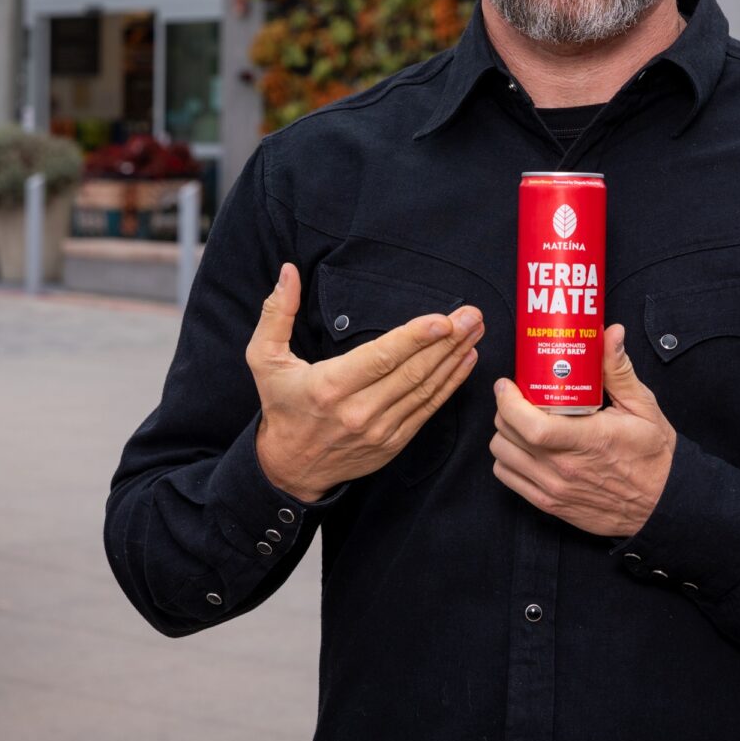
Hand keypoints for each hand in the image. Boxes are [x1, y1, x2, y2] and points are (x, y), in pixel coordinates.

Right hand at [248, 262, 483, 502]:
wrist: (289, 468)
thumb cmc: (281, 405)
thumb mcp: (263, 358)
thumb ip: (277, 313)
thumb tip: (288, 272)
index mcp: (328, 386)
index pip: (380, 358)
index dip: (415, 339)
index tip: (443, 320)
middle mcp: (358, 411)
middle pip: (412, 372)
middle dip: (448, 342)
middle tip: (472, 316)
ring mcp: (380, 430)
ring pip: (425, 390)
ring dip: (454, 359)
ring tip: (475, 332)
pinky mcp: (394, 443)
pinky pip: (428, 410)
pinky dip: (450, 385)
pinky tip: (466, 361)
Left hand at [490, 325, 675, 536]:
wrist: (662, 504)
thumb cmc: (653, 456)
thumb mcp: (643, 407)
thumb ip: (620, 370)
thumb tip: (611, 333)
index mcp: (587, 440)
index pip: (531, 426)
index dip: (508, 402)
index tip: (507, 385)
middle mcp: (565, 468)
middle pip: (508, 436)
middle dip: (505, 409)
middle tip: (518, 396)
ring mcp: (554, 489)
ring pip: (502, 457)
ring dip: (505, 434)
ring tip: (522, 421)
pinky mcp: (550, 504)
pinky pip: (509, 479)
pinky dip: (508, 460)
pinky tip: (525, 447)